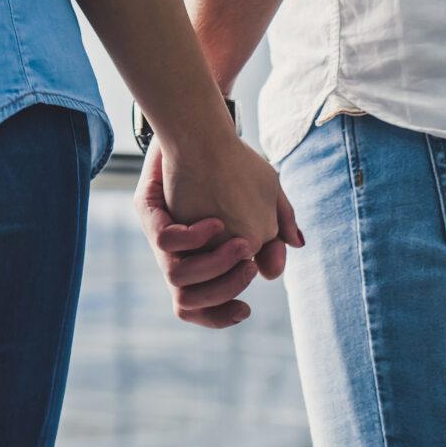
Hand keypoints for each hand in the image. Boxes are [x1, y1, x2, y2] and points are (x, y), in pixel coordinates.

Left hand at [136, 133, 302, 327]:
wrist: (197, 130)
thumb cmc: (230, 168)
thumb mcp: (264, 194)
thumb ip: (278, 221)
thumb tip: (294, 246)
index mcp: (199, 260)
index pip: (201, 308)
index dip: (220, 316)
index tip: (246, 309)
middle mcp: (176, 255)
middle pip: (189, 301)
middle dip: (224, 289)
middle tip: (250, 263)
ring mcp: (160, 236)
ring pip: (176, 277)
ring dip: (212, 266)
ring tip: (242, 244)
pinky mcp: (150, 213)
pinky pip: (167, 240)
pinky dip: (193, 238)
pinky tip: (216, 222)